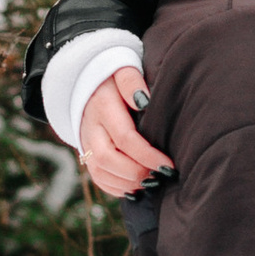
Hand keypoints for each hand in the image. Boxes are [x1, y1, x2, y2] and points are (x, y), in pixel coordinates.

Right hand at [77, 69, 165, 198]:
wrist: (90, 83)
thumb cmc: (117, 78)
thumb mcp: (124, 68)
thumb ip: (132, 82)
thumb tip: (145, 101)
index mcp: (102, 107)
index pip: (124, 138)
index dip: (147, 155)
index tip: (168, 164)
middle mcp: (90, 128)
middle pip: (107, 159)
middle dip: (137, 173)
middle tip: (161, 176)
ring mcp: (86, 143)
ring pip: (100, 172)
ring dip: (128, 183)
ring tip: (153, 182)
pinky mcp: (86, 154)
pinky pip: (98, 178)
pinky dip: (117, 187)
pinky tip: (138, 187)